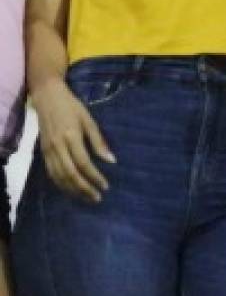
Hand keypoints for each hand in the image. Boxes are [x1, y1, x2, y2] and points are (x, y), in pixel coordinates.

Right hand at [32, 77, 114, 201]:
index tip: (105, 186)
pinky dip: (61, 184)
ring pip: (59, 176)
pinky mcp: (43, 153)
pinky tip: (70, 189)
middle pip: (70, 174)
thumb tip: (112, 161)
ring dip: (72, 190)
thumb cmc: (72, 107)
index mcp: (71, 137)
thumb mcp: (89, 120)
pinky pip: (51, 173)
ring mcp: (48, 150)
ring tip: (86, 198)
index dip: (95, 177)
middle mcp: (58, 146)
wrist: (47, 98)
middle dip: (84, 188)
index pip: (84, 163)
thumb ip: (99, 141)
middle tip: (97, 198)